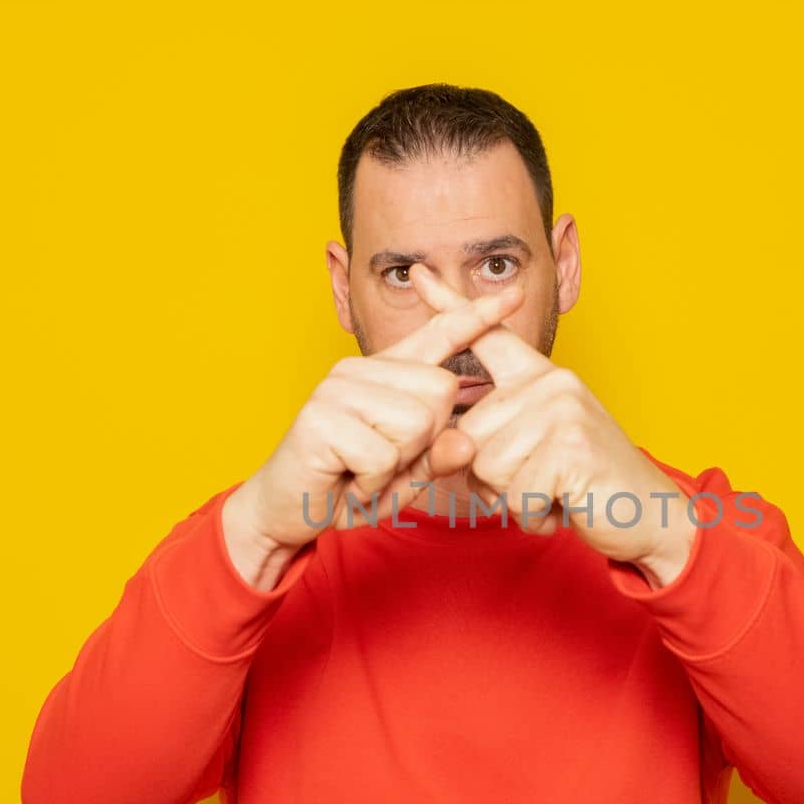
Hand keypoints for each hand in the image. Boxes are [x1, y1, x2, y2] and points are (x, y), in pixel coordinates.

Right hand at [222, 282, 525, 587]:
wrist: (287, 511)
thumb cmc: (347, 488)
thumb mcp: (406, 475)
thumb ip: (438, 456)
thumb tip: (466, 442)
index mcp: (386, 374)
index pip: (439, 336)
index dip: (477, 316)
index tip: (516, 292)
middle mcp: (361, 370)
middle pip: (441, 393)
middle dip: (423, 442)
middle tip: (380, 462)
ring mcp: (338, 389)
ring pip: (416, 423)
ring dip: (395, 466)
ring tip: (362, 472)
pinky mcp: (321, 417)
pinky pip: (384, 454)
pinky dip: (373, 483)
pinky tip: (347, 481)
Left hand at [407, 263, 695, 586]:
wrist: (650, 512)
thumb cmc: (587, 484)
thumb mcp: (539, 449)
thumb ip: (496, 438)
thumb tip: (450, 450)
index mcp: (541, 378)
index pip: (490, 337)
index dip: (452, 305)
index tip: (418, 272)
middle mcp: (551, 384)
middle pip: (468, 437)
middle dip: (491, 479)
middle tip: (539, 482)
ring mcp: (562, 411)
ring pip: (487, 468)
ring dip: (513, 499)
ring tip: (554, 492)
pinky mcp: (570, 448)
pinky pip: (515, 494)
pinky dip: (533, 515)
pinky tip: (563, 505)